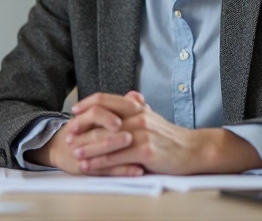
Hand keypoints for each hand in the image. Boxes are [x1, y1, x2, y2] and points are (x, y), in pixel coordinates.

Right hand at [26, 92, 146, 174]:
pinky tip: (138, 170)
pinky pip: (105, 172)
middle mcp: (81, 135)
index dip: (111, 115)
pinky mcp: (86, 169)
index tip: (129, 116)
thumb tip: (137, 97)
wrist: (56, 147)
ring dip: (119, 154)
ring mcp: (83, 153)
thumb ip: (116, 106)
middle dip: (115, 137)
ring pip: (100, 154)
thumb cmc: (80, 129)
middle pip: (98, 134)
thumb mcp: (92, 113)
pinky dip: (122, 171)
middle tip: (130, 137)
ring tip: (138, 154)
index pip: (96, 112)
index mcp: (84, 117)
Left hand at [74, 102, 261, 175]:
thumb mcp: (154, 116)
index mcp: (137, 107)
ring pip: (107, 140)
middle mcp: (137, 117)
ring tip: (74, 152)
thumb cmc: (171, 136)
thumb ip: (139, 106)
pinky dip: (100, 162)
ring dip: (87, 147)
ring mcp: (141, 134)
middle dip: (81, 126)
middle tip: (68, 134)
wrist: (193, 150)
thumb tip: (130, 95)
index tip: (74, 111)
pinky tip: (89, 166)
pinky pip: (116, 157)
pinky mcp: (145, 151)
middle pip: (101, 118)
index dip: (87, 104)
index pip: (106, 99)